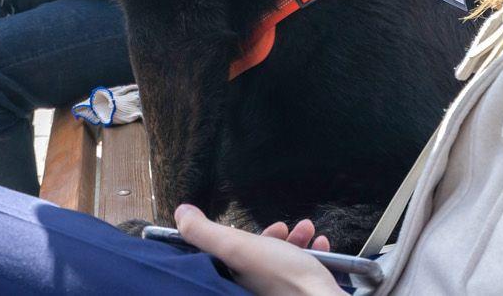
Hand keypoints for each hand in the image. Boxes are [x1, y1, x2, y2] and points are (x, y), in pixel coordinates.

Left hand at [174, 204, 341, 295]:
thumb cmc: (284, 277)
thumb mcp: (238, 248)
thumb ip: (205, 233)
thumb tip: (181, 214)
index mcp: (234, 282)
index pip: (228, 257)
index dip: (242, 237)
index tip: (256, 226)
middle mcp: (253, 291)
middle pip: (258, 258)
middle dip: (274, 237)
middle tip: (285, 228)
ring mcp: (277, 292)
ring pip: (283, 262)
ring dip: (295, 241)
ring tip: (307, 230)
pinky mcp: (298, 293)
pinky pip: (304, 272)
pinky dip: (312, 255)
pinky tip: (321, 245)